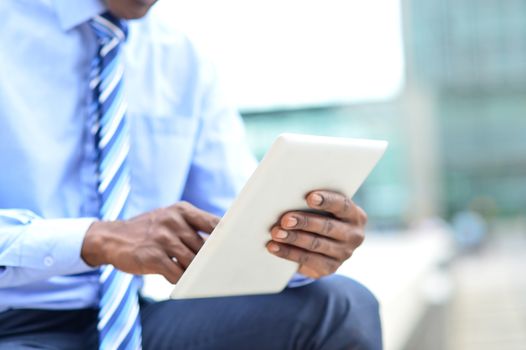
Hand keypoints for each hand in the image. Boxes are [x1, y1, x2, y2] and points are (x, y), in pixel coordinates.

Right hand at [81, 202, 219, 283]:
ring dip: (195, 271)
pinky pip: (176, 273)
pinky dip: (180, 280)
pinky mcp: (152, 257)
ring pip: (192, 262)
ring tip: (197, 276)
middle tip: (218, 270)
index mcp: (182, 210)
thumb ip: (193, 227)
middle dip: (210, 260)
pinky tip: (178, 279)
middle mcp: (173, 221)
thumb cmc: (148, 230)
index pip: (213, 223)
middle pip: (204, 246)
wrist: (111, 237)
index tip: (237, 248)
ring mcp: (162, 239)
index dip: (227, 237)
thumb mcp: (169, 218)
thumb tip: (220, 244)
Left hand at [267, 190, 366, 278]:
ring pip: (315, 244)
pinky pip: (307, 260)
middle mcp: (353, 235)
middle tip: (285, 219)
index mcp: (354, 215)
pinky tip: (274, 247)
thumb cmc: (320, 216)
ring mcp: (344, 254)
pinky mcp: (330, 268)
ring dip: (293, 238)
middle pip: (327, 227)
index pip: (342, 205)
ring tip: (276, 233)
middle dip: (304, 222)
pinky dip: (288, 252)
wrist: (325, 246)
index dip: (327, 201)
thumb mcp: (324, 208)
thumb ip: (313, 202)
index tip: (309, 197)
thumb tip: (286, 194)